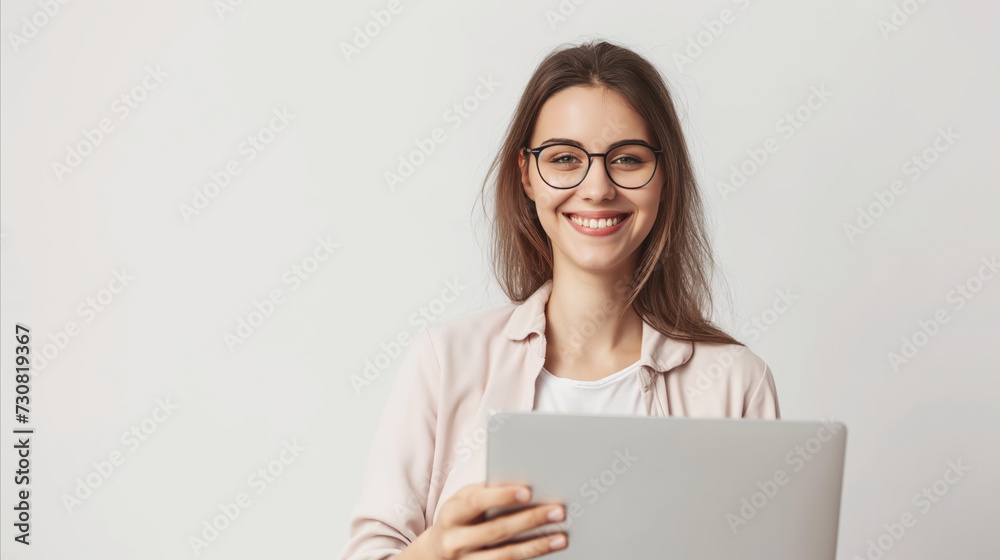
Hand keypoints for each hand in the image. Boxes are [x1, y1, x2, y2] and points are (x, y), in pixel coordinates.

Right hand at [410, 482, 566, 558]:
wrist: (435, 554)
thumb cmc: (457, 520)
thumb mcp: (462, 501)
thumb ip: (485, 492)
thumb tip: (521, 481)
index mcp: (451, 514)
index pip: (477, 502)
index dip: (502, 496)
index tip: (528, 492)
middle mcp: (455, 541)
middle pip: (496, 530)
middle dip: (530, 520)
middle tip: (557, 511)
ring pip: (505, 556)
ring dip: (536, 546)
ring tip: (561, 538)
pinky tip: (546, 552)